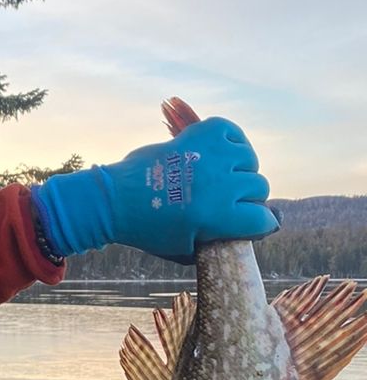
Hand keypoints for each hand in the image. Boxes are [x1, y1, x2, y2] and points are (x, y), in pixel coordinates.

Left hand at [29, 116, 279, 263]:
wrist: (115, 200)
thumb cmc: (150, 229)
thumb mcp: (187, 248)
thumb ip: (222, 242)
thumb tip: (257, 229)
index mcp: (219, 216)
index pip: (264, 219)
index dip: (258, 224)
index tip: (248, 223)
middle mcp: (220, 184)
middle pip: (259, 187)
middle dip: (247, 197)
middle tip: (227, 200)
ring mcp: (211, 155)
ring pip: (249, 158)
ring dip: (240, 168)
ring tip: (222, 176)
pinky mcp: (200, 134)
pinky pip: (232, 131)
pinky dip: (230, 141)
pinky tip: (219, 154)